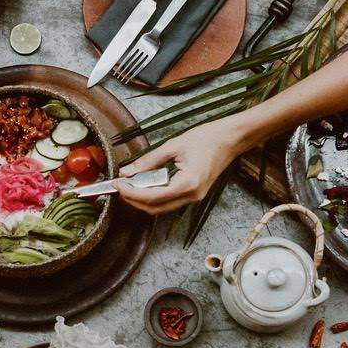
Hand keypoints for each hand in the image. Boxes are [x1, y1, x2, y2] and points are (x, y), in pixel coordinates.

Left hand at [116, 118, 243, 213]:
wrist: (231, 139)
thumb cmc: (207, 138)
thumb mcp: (174, 145)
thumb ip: (149, 161)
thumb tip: (127, 171)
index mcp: (188, 184)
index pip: (152, 197)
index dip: (131, 193)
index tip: (116, 184)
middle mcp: (192, 196)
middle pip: (155, 208)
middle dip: (134, 200)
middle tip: (119, 186)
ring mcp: (194, 197)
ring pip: (161, 208)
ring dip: (143, 200)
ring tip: (129, 185)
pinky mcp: (194, 194)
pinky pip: (169, 201)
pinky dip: (154, 196)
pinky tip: (144, 185)